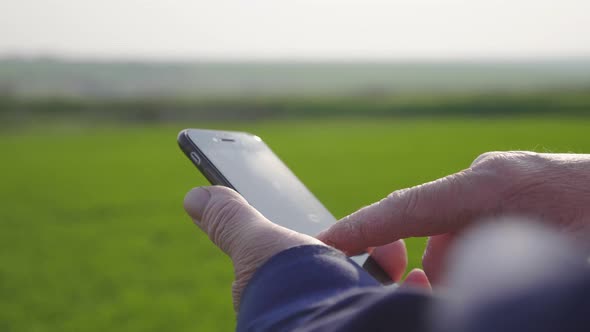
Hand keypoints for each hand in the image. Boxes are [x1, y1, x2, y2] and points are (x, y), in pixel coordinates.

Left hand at [183, 186, 429, 310]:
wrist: (339, 327)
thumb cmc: (291, 286)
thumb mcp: (256, 244)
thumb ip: (231, 222)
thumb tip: (193, 196)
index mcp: (283, 296)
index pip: (303, 264)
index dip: (324, 246)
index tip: (341, 232)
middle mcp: (313, 311)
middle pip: (342, 275)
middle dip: (363, 252)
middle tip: (379, 241)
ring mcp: (344, 317)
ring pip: (373, 290)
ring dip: (387, 268)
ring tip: (397, 255)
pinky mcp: (376, 322)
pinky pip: (399, 305)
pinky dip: (412, 289)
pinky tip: (419, 278)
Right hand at [317, 151, 589, 283]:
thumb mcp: (559, 258)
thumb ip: (495, 264)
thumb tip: (438, 277)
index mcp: (494, 185)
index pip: (408, 207)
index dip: (360, 228)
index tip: (321, 246)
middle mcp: (489, 180)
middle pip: (427, 228)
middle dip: (421, 270)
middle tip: (430, 303)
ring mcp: (500, 187)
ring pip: (453, 238)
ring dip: (455, 272)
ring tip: (482, 295)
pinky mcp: (511, 197)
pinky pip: (474, 235)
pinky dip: (474, 263)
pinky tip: (495, 281)